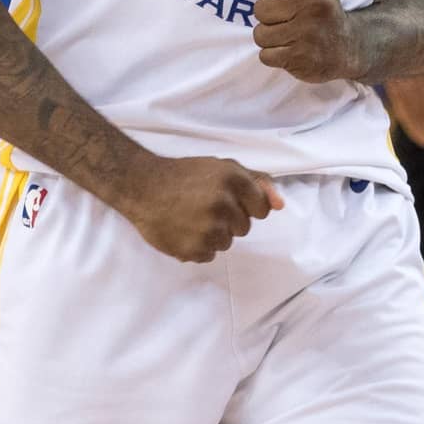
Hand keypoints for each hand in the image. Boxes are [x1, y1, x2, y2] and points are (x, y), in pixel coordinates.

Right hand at [115, 153, 283, 263]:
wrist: (142, 187)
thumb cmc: (185, 175)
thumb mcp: (223, 167)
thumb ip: (257, 182)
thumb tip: (281, 205)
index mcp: (233, 179)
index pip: (262, 209)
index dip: (246, 206)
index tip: (228, 201)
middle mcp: (223, 204)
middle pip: (244, 228)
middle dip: (228, 220)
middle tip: (203, 206)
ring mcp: (207, 229)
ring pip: (226, 243)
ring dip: (213, 234)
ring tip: (190, 218)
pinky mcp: (193, 249)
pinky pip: (208, 255)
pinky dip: (197, 247)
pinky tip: (182, 230)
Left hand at [246, 0, 359, 82]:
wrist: (348, 49)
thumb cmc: (319, 13)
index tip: (287, 0)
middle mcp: (316, 5)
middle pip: (261, 8)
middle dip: (268, 18)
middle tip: (289, 21)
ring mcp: (309, 33)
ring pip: (260, 34)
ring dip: (270, 39)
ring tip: (289, 37)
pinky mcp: (301, 57)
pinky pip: (265, 55)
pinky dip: (274, 56)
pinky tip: (291, 51)